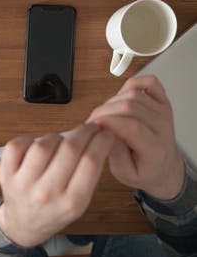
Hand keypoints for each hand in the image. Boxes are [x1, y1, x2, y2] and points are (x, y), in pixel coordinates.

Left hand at [0, 124, 114, 246]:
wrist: (24, 225)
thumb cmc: (54, 210)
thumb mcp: (81, 202)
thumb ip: (90, 174)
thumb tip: (99, 136)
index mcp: (71, 202)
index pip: (91, 161)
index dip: (101, 141)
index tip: (105, 133)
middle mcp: (46, 194)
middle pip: (69, 149)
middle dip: (84, 132)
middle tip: (88, 127)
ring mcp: (23, 184)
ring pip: (43, 144)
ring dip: (56, 137)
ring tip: (60, 143)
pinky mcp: (5, 175)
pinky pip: (16, 146)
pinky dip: (28, 139)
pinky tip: (35, 145)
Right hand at [87, 75, 184, 199]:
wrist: (163, 168)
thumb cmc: (143, 171)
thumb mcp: (124, 174)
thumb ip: (115, 155)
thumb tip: (104, 134)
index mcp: (156, 149)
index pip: (133, 127)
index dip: (108, 122)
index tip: (91, 126)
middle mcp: (163, 127)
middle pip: (131, 107)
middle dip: (104, 111)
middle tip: (92, 122)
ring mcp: (164, 112)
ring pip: (134, 94)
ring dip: (111, 101)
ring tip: (103, 115)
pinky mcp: (162, 102)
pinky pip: (149, 83)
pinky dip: (131, 84)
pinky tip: (120, 97)